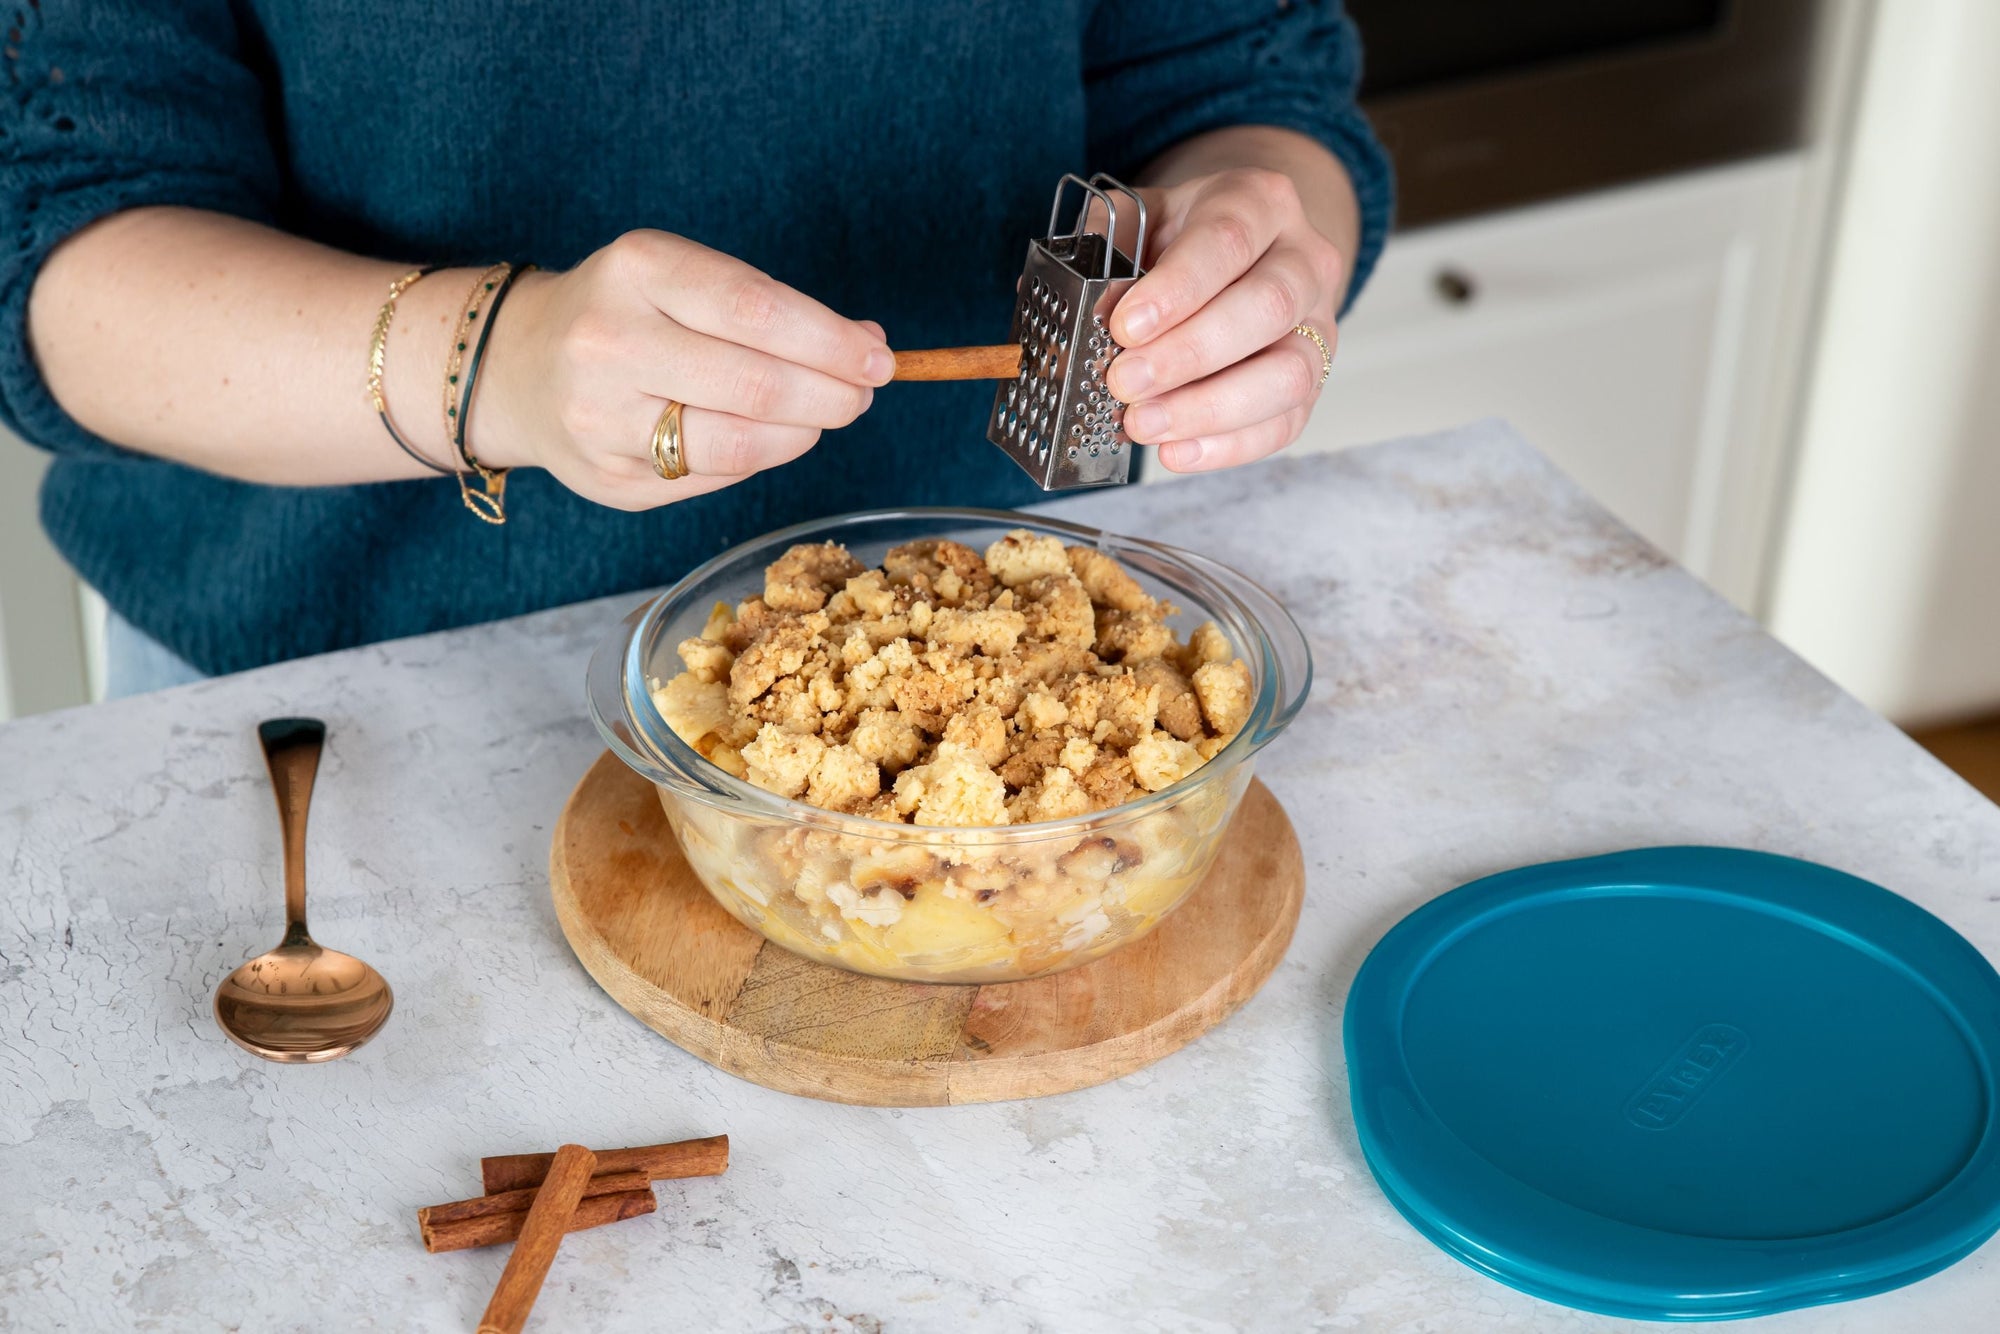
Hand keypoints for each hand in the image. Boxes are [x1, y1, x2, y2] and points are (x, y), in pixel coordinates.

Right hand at [476, 231, 892, 508]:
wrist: (519, 366)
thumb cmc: (629, 313)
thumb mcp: (684, 278)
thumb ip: (771, 308)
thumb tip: (867, 343)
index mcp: (637, 269)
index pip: (757, 310)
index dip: (832, 340)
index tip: (878, 357)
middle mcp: (609, 342)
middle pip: (756, 385)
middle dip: (831, 395)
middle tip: (861, 395)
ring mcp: (601, 419)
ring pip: (738, 445)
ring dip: (803, 434)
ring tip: (823, 416)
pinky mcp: (609, 480)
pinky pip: (711, 479)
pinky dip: (758, 459)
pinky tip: (769, 438)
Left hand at [1105, 168, 1342, 472]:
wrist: (1242, 252)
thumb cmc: (1184, 238)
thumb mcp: (1143, 215)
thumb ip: (1107, 243)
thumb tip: (1072, 295)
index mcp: (1260, 202)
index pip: (1227, 240)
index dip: (1177, 289)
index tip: (1124, 326)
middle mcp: (1304, 259)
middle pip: (1267, 306)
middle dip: (1189, 354)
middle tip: (1124, 383)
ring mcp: (1318, 325)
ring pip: (1289, 373)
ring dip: (1210, 409)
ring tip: (1143, 425)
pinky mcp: (1314, 381)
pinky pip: (1285, 423)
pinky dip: (1228, 446)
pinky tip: (1176, 452)